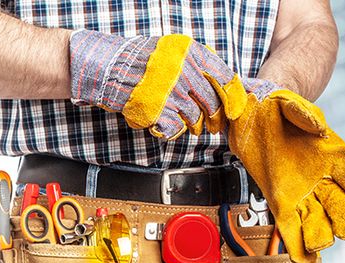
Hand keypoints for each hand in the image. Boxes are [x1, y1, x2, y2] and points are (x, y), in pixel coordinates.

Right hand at [69, 30, 246, 139]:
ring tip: (185, 122)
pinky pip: (176, 128)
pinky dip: (172, 130)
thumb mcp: (173, 50)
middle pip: (213, 103)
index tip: (234, 110)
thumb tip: (222, 84)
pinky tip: (164, 122)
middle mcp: (185, 71)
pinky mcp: (159, 111)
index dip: (234, 98)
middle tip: (212, 124)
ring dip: (192, 125)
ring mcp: (172, 92)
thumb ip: (197, 63)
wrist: (109, 68)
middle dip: (214, 118)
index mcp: (192, 53)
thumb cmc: (141, 60)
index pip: (225, 78)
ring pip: (195, 119)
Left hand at [228, 78, 344, 262]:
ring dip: (321, 238)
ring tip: (314, 242)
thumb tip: (320, 128)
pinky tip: (302, 258)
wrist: (252, 113)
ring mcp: (303, 195)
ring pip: (322, 227)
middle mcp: (324, 181)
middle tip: (334, 224)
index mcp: (335, 157)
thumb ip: (305, 114)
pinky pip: (293, 229)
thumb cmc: (278, 107)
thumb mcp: (290, 103)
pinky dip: (298, 246)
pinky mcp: (280, 203)